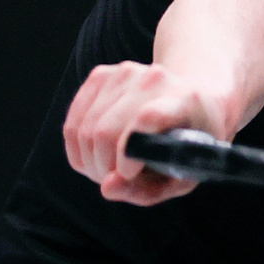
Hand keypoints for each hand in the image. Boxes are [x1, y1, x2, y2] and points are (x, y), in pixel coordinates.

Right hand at [62, 61, 227, 205]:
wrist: (190, 102)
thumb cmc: (185, 148)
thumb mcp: (178, 179)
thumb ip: (145, 190)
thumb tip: (106, 187)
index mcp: (186, 102)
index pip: (150, 116)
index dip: (128, 150)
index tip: (127, 172)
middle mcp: (156, 80)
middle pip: (106, 130)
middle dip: (102, 168)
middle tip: (115, 180)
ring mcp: (127, 72)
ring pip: (85, 130)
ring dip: (90, 162)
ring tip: (108, 169)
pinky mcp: (102, 74)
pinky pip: (72, 123)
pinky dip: (77, 149)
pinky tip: (96, 155)